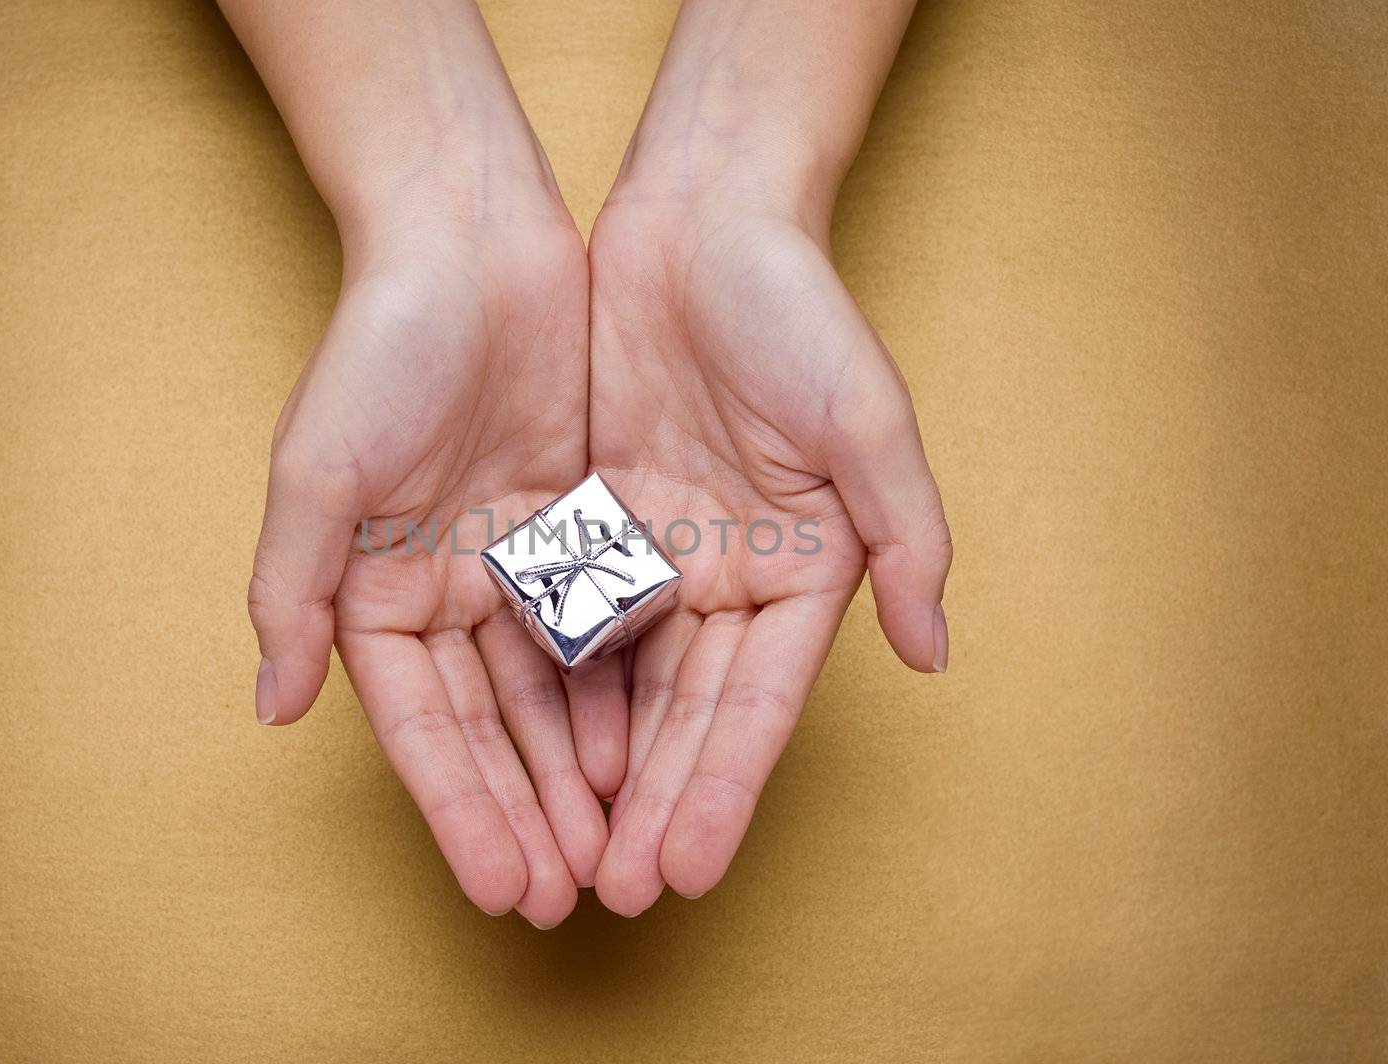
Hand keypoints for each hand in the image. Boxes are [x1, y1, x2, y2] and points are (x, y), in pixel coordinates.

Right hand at [248, 202, 620, 926]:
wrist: (470, 240)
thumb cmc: (381, 348)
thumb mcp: (318, 473)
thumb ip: (293, 595)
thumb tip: (272, 708)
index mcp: (373, 592)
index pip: (422, 728)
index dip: (461, 810)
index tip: (502, 887)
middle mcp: (443, 589)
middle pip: (490, 729)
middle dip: (526, 814)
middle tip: (567, 899)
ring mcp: (514, 562)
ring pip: (552, 692)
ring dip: (577, 773)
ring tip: (611, 854)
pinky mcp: (576, 524)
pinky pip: (604, 625)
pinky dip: (621, 690)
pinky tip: (646, 757)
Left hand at [586, 190, 951, 914]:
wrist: (699, 219)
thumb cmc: (796, 309)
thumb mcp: (865, 416)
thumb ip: (906, 534)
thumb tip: (935, 652)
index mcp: (805, 570)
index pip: (758, 704)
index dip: (724, 791)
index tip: (687, 871)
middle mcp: (732, 577)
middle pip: (686, 714)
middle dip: (655, 805)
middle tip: (617, 894)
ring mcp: (659, 554)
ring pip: (622, 682)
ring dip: (597, 768)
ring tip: (568, 852)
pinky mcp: (595, 519)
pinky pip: (565, 615)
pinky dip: (550, 684)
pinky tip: (527, 751)